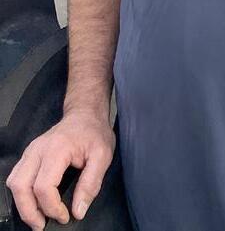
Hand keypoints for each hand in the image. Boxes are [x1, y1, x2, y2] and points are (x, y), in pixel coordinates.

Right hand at [6, 109, 114, 229]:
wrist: (85, 113)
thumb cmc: (94, 132)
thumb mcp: (102, 156)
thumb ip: (91, 184)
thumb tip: (78, 210)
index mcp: (57, 149)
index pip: (44, 186)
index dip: (52, 208)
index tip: (65, 216)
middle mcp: (38, 149)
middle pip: (21, 186)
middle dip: (29, 212)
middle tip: (42, 225)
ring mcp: (31, 150)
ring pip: (14, 182)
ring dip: (22, 204)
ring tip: (37, 217)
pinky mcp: (29, 154)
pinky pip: (17, 177)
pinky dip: (21, 193)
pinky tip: (34, 202)